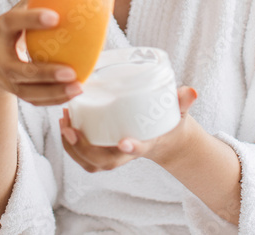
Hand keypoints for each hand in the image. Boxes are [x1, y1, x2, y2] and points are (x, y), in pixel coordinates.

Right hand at [0, 0, 83, 106]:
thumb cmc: (9, 31)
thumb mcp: (15, 13)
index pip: (13, 22)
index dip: (32, 19)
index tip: (56, 16)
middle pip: (18, 69)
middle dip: (45, 72)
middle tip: (71, 71)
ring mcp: (2, 78)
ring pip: (26, 92)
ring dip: (54, 92)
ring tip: (79, 86)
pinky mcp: (11, 93)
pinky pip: (32, 100)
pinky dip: (53, 99)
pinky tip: (73, 92)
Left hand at [59, 86, 198, 171]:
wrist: (165, 139)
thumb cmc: (169, 122)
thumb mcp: (178, 112)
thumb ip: (182, 102)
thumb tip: (191, 91)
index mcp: (148, 144)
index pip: (140, 149)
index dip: (132, 147)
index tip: (124, 141)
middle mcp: (128, 154)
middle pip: (105, 161)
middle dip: (84, 148)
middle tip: (70, 127)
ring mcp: (115, 156)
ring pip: (91, 163)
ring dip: (72, 148)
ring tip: (64, 122)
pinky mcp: (104, 153)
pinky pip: (84, 159)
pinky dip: (71, 147)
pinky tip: (64, 124)